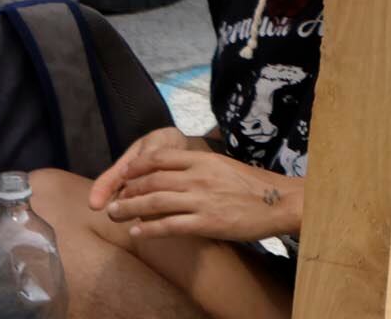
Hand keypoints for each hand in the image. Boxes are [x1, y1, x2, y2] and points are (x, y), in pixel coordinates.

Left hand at [90, 131, 302, 242]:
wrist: (278, 201)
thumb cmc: (252, 184)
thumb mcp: (223, 165)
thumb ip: (199, 167)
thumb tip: (174, 173)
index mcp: (203, 159)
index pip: (161, 157)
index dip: (137, 165)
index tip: (124, 172)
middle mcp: (198, 177)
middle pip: (152, 181)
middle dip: (128, 190)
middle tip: (112, 200)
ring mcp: (201, 200)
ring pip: (155, 203)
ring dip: (130, 209)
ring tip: (115, 214)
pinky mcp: (206, 222)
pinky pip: (170, 226)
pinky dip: (149, 230)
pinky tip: (137, 232)